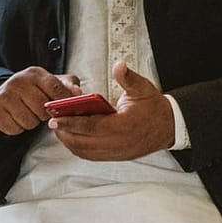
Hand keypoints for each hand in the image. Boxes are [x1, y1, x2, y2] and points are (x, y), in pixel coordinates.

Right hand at [0, 67, 83, 134]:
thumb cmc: (29, 91)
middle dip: (43, 115)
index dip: (63, 101)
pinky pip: (15, 129)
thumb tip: (79, 94)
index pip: (55, 88)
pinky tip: (15, 119)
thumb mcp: (48, 83)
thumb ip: (67, 86)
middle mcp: (17, 82)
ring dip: (30, 122)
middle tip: (38, 110)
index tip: (66, 109)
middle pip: (42, 109)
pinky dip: (17, 128)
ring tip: (26, 114)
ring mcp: (3, 97)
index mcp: (33, 74)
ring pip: (29, 121)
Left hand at [49, 63, 175, 160]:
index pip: (91, 127)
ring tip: (59, 128)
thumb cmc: (154, 108)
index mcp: (124, 126)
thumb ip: (128, 78)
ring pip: (84, 151)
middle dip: (64, 132)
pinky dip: (77, 147)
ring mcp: (116, 152)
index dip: (71, 124)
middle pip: (83, 141)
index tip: (55, 119)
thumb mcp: (143, 89)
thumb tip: (119, 66)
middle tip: (52, 122)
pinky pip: (90, 155)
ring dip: (69, 141)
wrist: (169, 127)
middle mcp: (118, 142)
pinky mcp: (114, 156)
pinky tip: (71, 136)